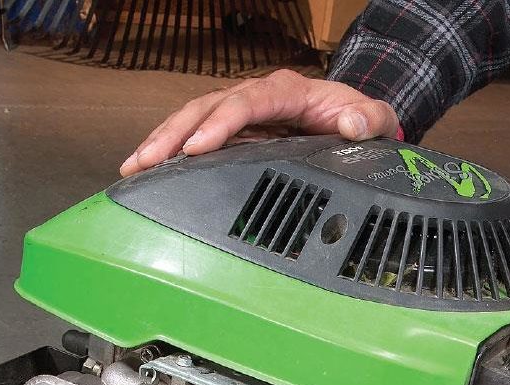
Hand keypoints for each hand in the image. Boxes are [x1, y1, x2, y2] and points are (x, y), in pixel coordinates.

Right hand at [120, 69, 399, 176]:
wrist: (355, 117)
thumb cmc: (359, 117)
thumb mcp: (375, 117)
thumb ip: (370, 120)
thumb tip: (353, 125)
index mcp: (287, 91)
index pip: (246, 103)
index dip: (220, 124)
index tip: (198, 147)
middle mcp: (258, 96)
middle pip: (207, 107)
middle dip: (175, 133)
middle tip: (147, 161)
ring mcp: (243, 111)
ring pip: (195, 118)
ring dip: (164, 141)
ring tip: (134, 167)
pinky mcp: (235, 129)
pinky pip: (199, 134)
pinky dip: (174, 150)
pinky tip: (150, 169)